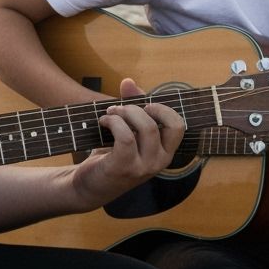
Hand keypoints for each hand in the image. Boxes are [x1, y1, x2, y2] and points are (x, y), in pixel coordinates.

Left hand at [68, 78, 185, 211]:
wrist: (89, 186)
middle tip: (120, 108)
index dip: (163, 109)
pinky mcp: (124, 168)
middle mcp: (159, 162)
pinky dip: (114, 122)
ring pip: (147, 127)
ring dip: (126, 112)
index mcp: (164, 152)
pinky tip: (104, 122)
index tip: (143, 105)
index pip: (178, 126)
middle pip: (165, 124)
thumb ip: (132, 106)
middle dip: (141, 108)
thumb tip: (128, 81)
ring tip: (110, 114)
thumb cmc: (112, 155)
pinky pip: (126, 136)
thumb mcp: (128, 131)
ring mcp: (143, 167)